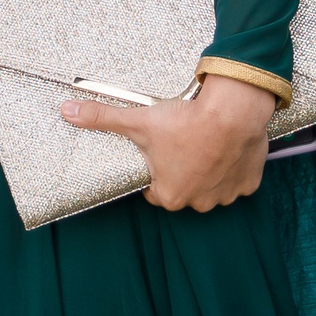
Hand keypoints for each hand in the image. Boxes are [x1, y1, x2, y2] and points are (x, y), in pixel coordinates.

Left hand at [61, 74, 277, 211]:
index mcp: (169, 196)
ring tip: (204, 142)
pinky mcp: (248, 184)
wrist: (232, 112)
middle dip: (181, 170)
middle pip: (183, 188)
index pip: (154, 190)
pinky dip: (232, 166)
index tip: (157, 152)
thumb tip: (67, 112)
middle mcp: (198, 203)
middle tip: (182, 142)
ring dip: (208, 170)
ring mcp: (226, 196)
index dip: (154, 170)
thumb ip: (101, 118)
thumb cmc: (184, 122)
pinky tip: (226, 147)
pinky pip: (237, 180)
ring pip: (212, 186)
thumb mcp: (137, 120)